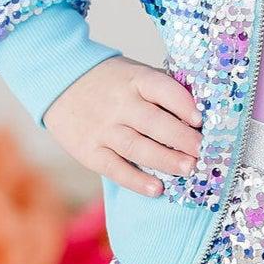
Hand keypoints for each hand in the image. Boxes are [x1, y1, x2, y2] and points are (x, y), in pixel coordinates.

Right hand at [42, 55, 202, 195]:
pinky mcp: (89, 151)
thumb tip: (202, 114)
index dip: (182, 104)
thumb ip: (164, 89)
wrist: (59, 82)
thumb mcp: (136, 74)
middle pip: (154, 123)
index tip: (201, 120)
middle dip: (182, 139)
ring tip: (189, 169)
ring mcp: (103, 129)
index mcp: (135, 80)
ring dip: (165, 160)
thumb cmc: (111, 82)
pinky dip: (136, 180)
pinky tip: (156, 188)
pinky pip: (114, 168)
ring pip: (137, 147)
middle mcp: (119, 104)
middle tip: (204, 153)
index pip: (162, 90)